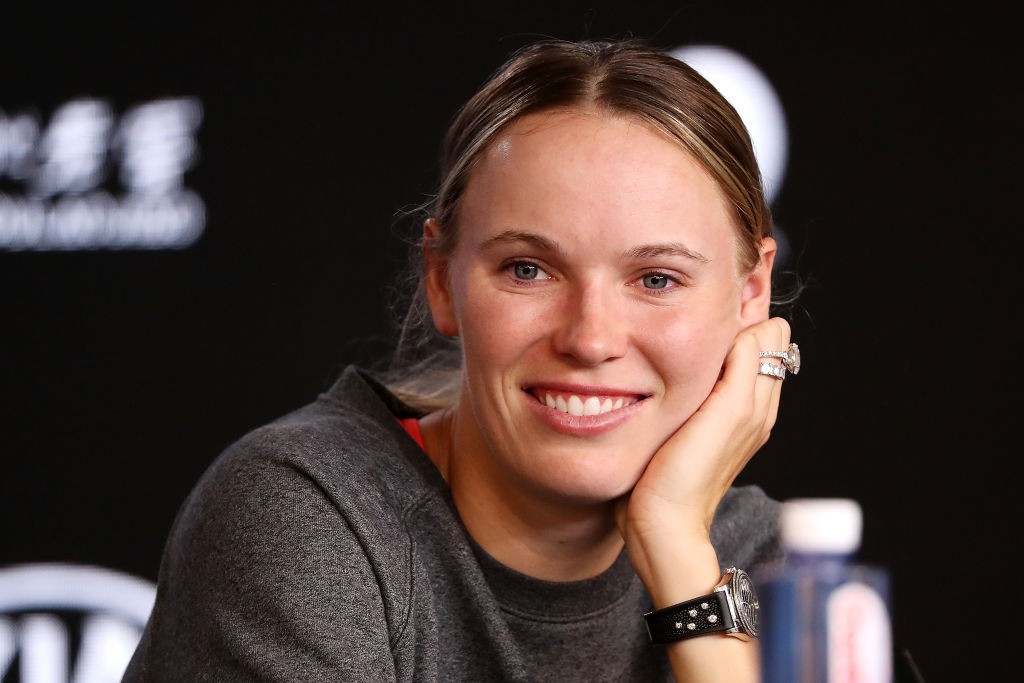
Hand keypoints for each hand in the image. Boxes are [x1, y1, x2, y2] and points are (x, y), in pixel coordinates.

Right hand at [616, 317, 790, 604]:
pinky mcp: (701, 429)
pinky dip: (700, 369)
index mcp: (759, 399)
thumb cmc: (687, 474)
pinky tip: (677, 373)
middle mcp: (750, 407)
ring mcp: (725, 419)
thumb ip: (742, 367)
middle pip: (754, 343)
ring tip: (688, 341)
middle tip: (700, 320)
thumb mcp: (723, 413)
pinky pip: (710, 383)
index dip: (748, 314)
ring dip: (715, 346)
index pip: (770, 334)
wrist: (662, 524)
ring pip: (730, 361)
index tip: (716, 306)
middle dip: (735, 325)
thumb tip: (754, 326)